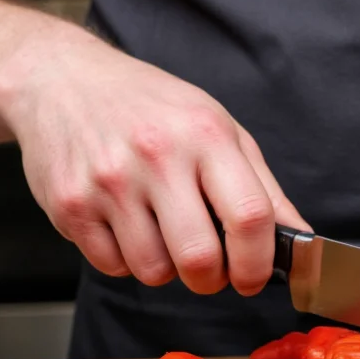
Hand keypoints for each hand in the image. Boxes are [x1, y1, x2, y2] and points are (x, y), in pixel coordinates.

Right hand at [0, 31, 309, 295]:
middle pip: (199, 259)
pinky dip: (126, 260)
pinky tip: (125, 224)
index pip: (249, 216)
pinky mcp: (70, 205)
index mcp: (205, 135)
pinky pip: (112, 266)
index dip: (258, 263)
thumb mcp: (219, 128)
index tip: (254, 278)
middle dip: (212, 279)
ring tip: (162, 232)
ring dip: (167, 268)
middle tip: (210, 268)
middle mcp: (156, 157)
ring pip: (154, 271)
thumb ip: (264, 188)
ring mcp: (108, 182)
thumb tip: (299, 238)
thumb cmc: (152, 107)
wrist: (60, 79)